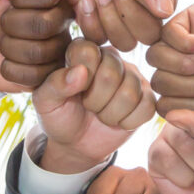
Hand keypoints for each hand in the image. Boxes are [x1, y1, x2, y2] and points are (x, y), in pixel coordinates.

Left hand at [0, 0, 72, 85]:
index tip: (9, 0)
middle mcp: (61, 18)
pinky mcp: (52, 73)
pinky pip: (36, 75)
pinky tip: (8, 62)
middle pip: (45, 25)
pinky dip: (11, 69)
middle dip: (11, 26)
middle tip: (3, 24)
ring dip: (9, 49)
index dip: (20, 1)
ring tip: (5, 42)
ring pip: (39, 52)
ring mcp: (59, 47)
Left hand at [30, 0, 176, 49]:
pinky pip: (95, 38)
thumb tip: (166, 10)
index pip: (163, 16)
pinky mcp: (87, 16)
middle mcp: (138, 2)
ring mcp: (113, 11)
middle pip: (146, 35)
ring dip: (108, 21)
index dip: (143, 1)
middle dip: (126, 13)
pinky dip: (89, 23)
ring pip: (122, 42)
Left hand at [32, 38, 155, 172]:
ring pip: (130, 94)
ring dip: (110, 114)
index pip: (88, 53)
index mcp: (84, 50)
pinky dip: (127, 122)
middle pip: (111, 75)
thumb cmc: (59, 116)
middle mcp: (111, 57)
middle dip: (95, 101)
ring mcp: (133, 76)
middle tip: (88, 106)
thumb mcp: (45, 102)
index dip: (80, 80)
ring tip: (101, 114)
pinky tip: (118, 121)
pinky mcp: (148, 96)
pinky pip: (146, 108)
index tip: (73, 90)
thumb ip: (55, 84)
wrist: (76, 143)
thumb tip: (80, 72)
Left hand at [147, 0, 193, 138]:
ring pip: (155, 57)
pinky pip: (166, 32)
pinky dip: (185, 43)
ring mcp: (186, 43)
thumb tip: (171, 120)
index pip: (165, 107)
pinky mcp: (192, 18)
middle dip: (189, 86)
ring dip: (185, 64)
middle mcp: (186, 70)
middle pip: (159, 83)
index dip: (187, 108)